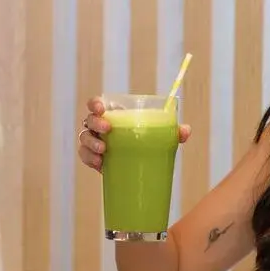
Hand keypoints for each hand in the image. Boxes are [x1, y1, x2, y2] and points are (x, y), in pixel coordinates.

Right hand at [77, 97, 191, 171]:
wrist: (136, 166)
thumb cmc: (145, 143)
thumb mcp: (158, 136)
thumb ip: (171, 132)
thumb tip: (185, 130)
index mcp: (111, 116)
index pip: (96, 105)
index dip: (95, 104)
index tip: (101, 109)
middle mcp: (98, 127)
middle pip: (89, 121)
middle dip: (96, 123)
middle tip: (107, 130)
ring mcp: (93, 143)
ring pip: (84, 139)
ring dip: (91, 144)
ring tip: (103, 151)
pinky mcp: (92, 159)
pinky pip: (85, 157)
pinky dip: (90, 160)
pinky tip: (100, 164)